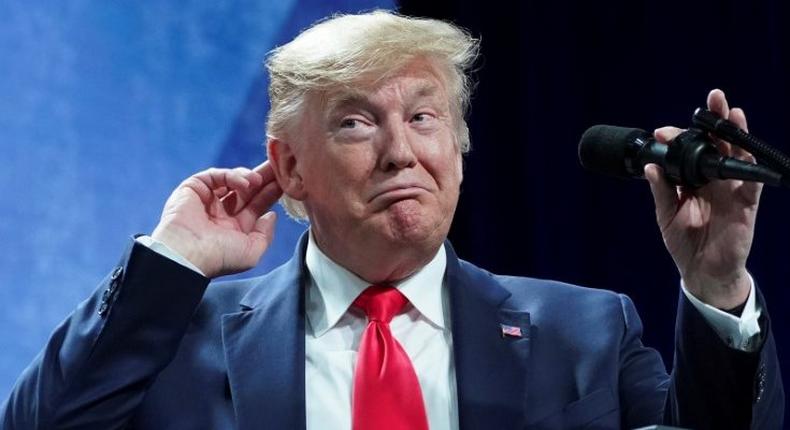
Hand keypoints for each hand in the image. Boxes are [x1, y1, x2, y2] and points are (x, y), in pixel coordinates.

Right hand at [151, 161, 283, 277]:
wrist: (187, 255)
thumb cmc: (219, 258)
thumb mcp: (252, 252)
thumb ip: (265, 234)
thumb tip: (272, 215)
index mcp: (235, 228)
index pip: (257, 205)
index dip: (271, 193)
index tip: (286, 181)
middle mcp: (222, 213)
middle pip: (247, 190)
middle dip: (264, 178)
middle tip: (279, 164)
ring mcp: (208, 200)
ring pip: (232, 180)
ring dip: (249, 176)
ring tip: (258, 180)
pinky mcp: (193, 188)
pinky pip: (216, 175)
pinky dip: (231, 176)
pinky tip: (244, 183)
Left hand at [644, 89, 760, 308]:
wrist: (702, 271)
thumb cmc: (685, 241)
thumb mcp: (666, 214)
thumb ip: (661, 190)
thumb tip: (650, 167)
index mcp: (693, 178)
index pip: (688, 150)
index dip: (678, 137)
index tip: (661, 132)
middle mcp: (713, 178)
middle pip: (717, 143)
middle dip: (715, 119)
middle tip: (713, 98)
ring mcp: (731, 189)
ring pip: (737, 155)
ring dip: (736, 134)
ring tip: (732, 112)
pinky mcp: (746, 205)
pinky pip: (751, 184)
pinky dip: (749, 168)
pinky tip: (744, 153)